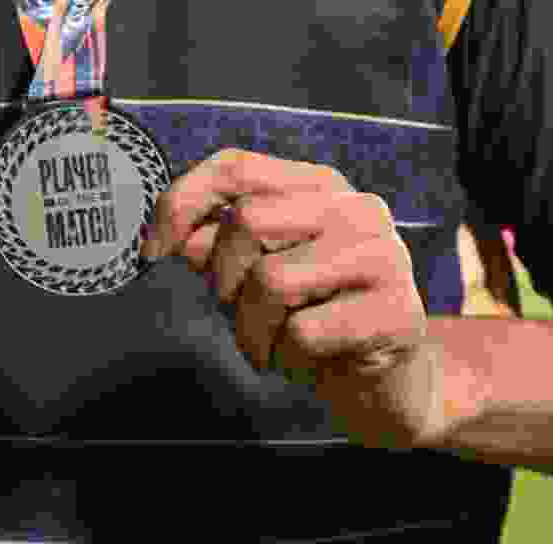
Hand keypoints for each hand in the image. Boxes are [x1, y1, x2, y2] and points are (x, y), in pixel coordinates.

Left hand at [143, 150, 446, 450]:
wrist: (387, 386)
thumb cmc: (314, 321)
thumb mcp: (257, 276)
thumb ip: (218, 247)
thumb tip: (171, 238)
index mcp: (320, 187)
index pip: (237, 167)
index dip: (182, 202)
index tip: (154, 250)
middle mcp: (357, 208)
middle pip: (249, 220)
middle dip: (224, 279)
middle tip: (238, 312)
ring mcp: (385, 257)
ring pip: (273, 279)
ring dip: (252, 329)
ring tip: (269, 346)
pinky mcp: (398, 313)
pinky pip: (305, 332)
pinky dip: (288, 358)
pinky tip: (306, 362)